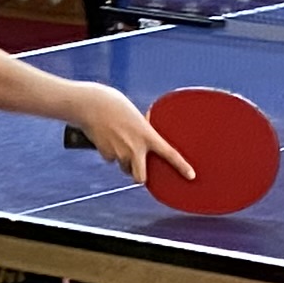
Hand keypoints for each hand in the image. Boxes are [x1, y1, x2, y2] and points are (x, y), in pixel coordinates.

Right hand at [64, 81, 189, 183]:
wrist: (91, 104)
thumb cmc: (114, 104)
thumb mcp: (135, 116)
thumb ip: (143, 130)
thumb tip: (148, 139)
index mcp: (147, 135)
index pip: (170, 154)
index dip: (182, 166)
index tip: (191, 176)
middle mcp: (135, 148)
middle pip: (140, 178)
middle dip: (139, 177)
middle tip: (138, 171)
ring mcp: (119, 154)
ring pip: (123, 166)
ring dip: (122, 160)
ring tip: (117, 140)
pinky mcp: (105, 154)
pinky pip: (110, 158)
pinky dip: (109, 151)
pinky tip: (105, 137)